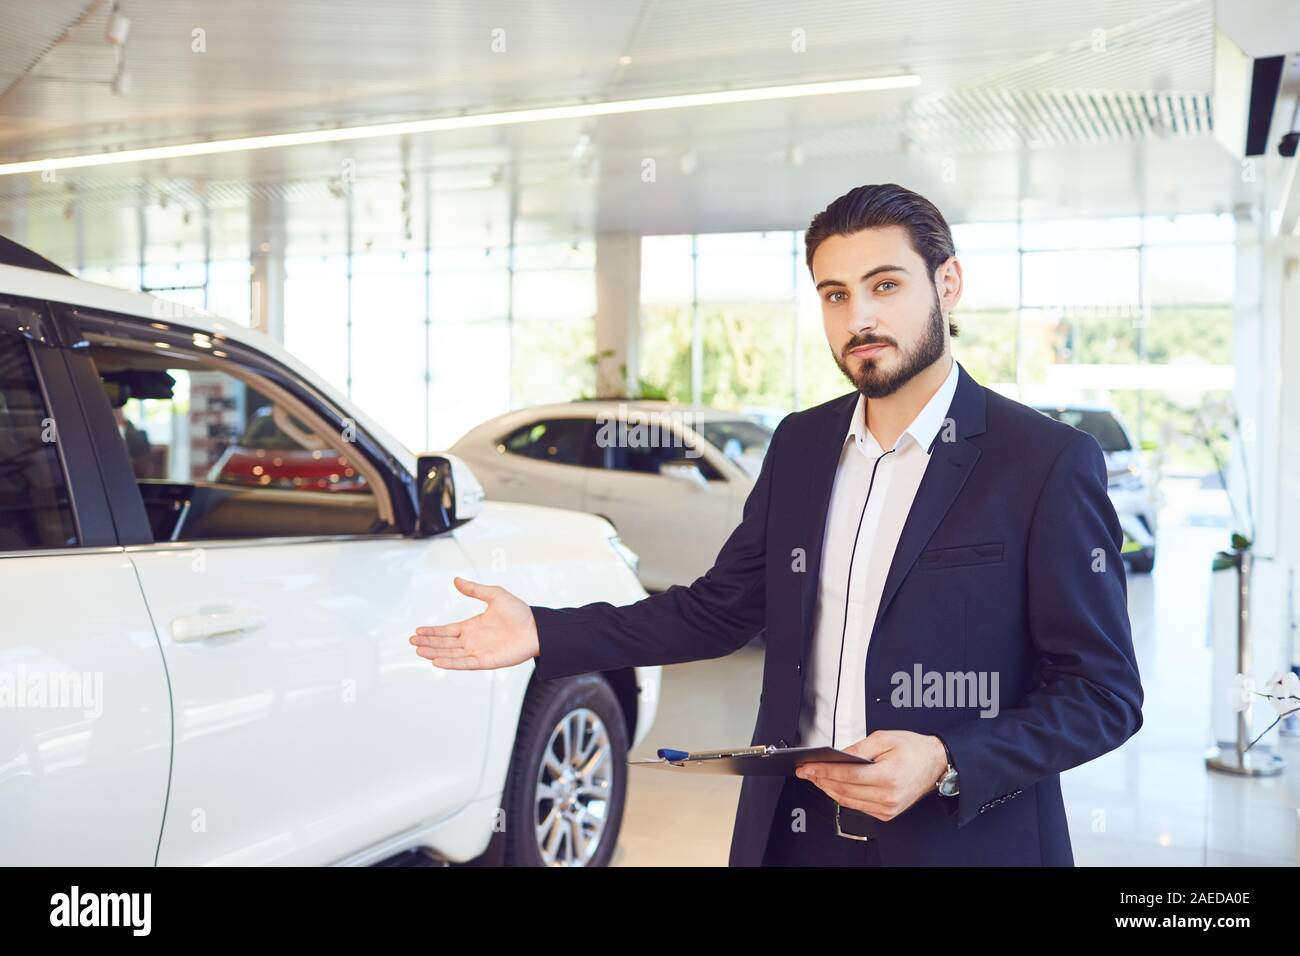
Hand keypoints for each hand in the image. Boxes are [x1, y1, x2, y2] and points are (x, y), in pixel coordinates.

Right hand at [408, 577, 539, 669]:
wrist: (537, 628)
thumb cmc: (519, 612)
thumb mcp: (495, 595)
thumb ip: (474, 590)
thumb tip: (456, 579)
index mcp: (472, 626)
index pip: (447, 630)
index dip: (432, 631)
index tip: (417, 631)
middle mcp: (472, 640)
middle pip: (445, 643)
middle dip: (428, 642)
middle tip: (412, 641)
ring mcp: (478, 651)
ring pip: (451, 653)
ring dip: (435, 652)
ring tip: (419, 651)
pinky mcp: (486, 661)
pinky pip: (464, 663)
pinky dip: (451, 663)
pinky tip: (437, 661)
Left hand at [795, 731, 947, 821]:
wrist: (935, 763)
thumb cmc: (914, 749)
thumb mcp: (884, 738)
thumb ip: (857, 747)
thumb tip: (835, 755)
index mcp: (889, 776)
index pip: (848, 775)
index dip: (824, 771)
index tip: (808, 767)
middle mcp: (888, 796)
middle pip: (844, 790)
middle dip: (821, 780)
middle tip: (806, 771)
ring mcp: (887, 808)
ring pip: (848, 802)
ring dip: (828, 789)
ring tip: (815, 777)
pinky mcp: (886, 813)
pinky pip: (857, 806)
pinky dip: (843, 796)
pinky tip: (833, 786)